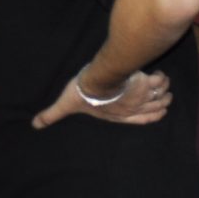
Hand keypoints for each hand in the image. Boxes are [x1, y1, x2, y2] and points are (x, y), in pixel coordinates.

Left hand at [33, 69, 171, 128]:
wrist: (97, 79)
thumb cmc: (83, 94)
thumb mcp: (66, 105)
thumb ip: (52, 114)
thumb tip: (34, 125)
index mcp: (120, 115)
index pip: (143, 119)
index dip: (153, 115)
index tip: (160, 111)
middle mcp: (134, 107)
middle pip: (157, 107)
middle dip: (161, 101)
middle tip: (159, 94)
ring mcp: (142, 96)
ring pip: (162, 95)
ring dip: (163, 90)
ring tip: (160, 83)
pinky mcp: (146, 83)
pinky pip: (161, 81)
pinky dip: (161, 78)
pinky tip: (156, 72)